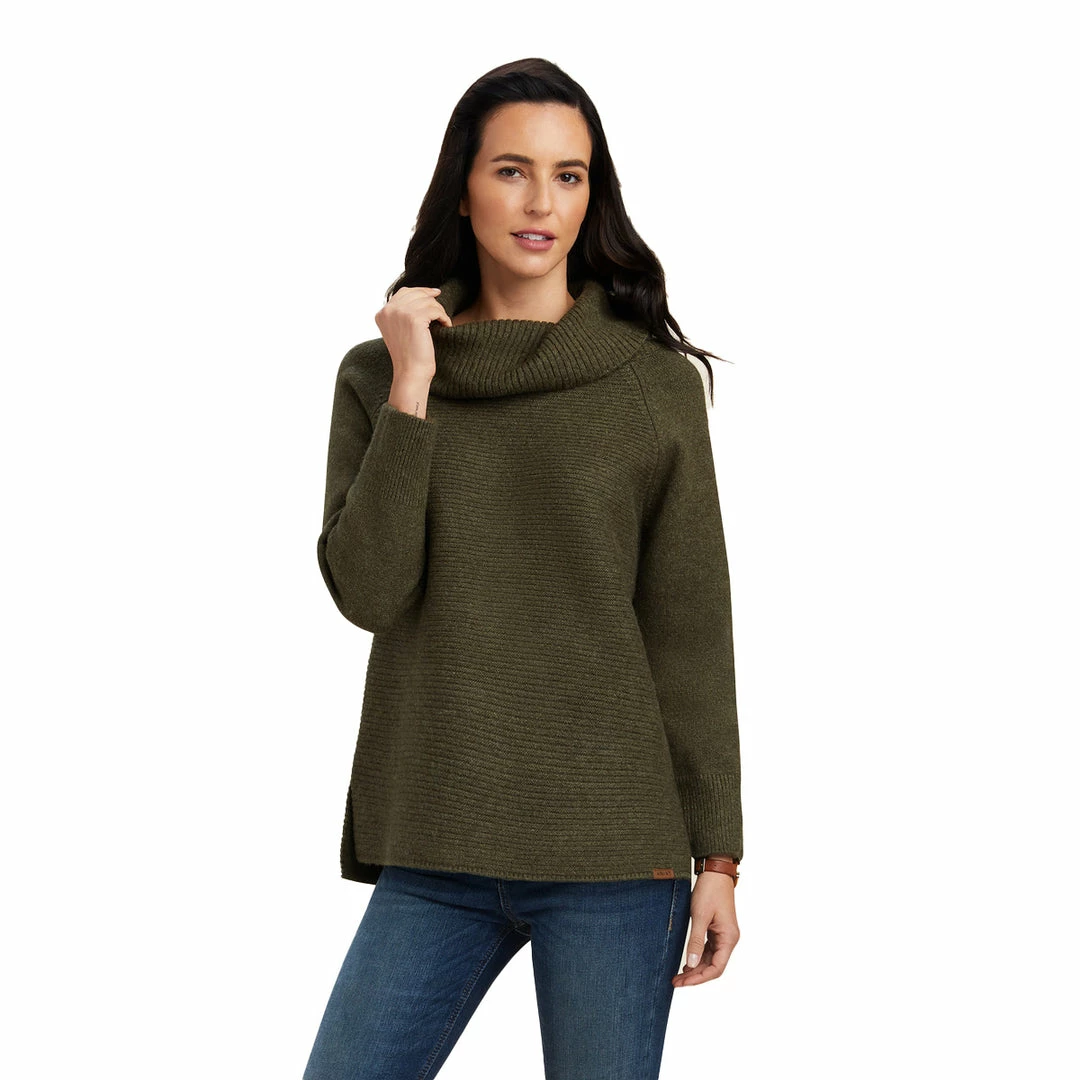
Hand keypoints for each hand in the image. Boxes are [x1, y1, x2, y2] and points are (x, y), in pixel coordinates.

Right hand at [374, 286, 452, 384]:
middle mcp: (388, 310)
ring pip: (428, 301)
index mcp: (382, 313)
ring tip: (443, 321)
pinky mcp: (414, 318)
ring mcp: (400, 313)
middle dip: (432, 301)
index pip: (404, 292)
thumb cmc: (409, 356)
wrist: (410, 373)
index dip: (421, 291)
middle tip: (442, 311)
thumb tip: (424, 294)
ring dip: (439, 311)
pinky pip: (435, 310)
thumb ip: (403, 313)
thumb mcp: (400, 330)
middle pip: (417, 294)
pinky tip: (446, 325)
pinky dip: (444, 317)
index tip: (435, 293)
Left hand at [672, 871, 739, 987]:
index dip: (700, 978)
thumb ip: (696, 941)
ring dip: (695, 969)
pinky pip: (709, 950)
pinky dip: (698, 958)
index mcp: (729, 938)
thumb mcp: (700, 916)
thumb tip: (691, 964)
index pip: (716, 968)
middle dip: (695, 976)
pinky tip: (687, 963)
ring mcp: (723, 935)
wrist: (715, 873)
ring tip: (678, 976)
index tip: (683, 983)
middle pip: (713, 967)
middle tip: (675, 982)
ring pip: (710, 960)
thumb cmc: (710, 891)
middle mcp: (729, 939)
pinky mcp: (717, 930)